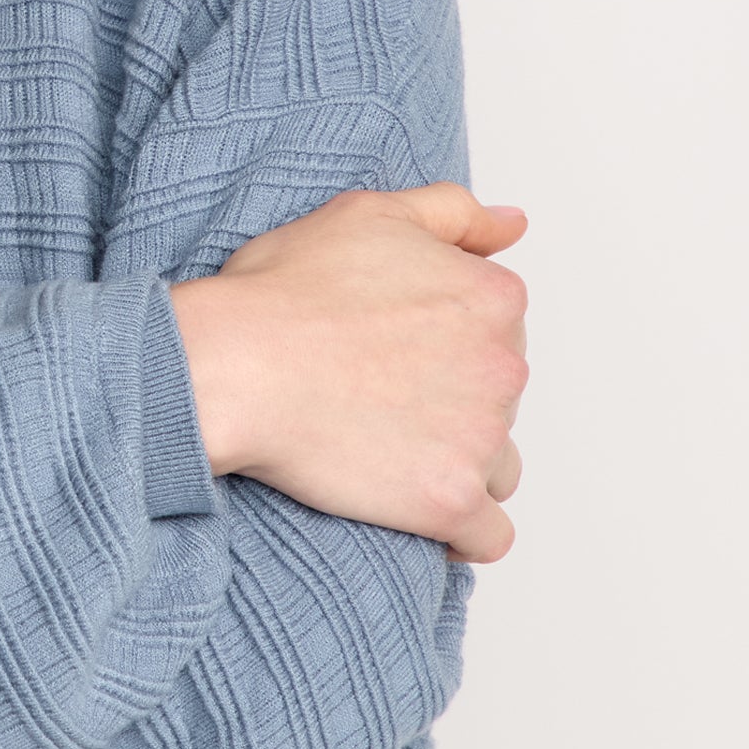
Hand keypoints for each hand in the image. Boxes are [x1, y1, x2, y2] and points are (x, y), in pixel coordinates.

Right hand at [170, 183, 528, 562]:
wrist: (232, 365)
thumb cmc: (283, 292)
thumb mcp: (368, 215)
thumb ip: (453, 213)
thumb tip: (516, 224)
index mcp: (492, 297)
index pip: (498, 328)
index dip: (442, 338)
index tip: (390, 347)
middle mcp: (504, 367)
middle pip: (499, 396)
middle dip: (451, 400)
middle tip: (373, 396)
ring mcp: (482, 438)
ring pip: (498, 464)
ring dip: (458, 463)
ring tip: (387, 454)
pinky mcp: (450, 501)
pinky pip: (488, 535)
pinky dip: (460, 532)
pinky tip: (417, 517)